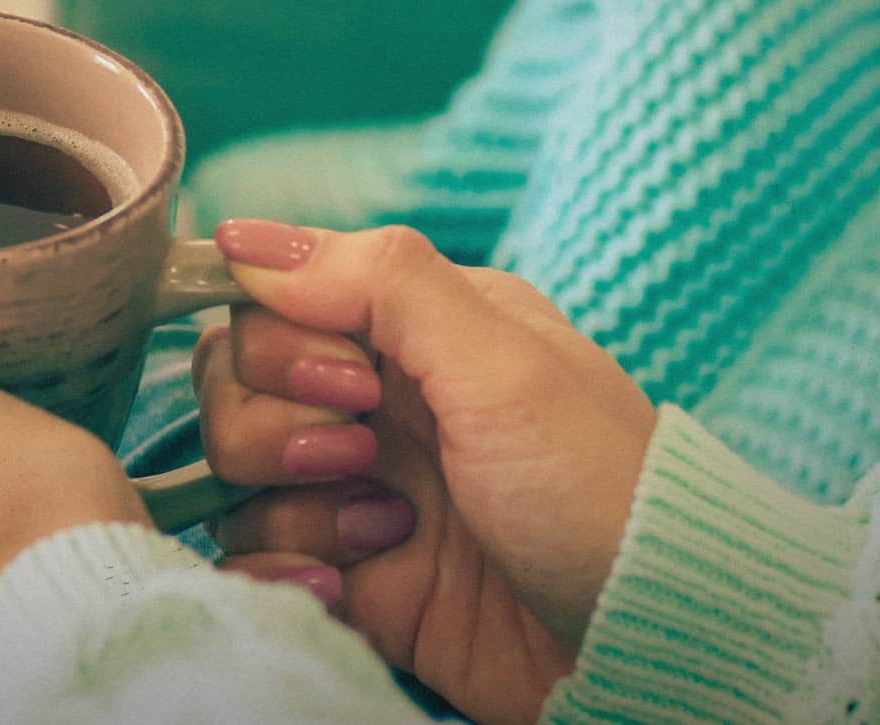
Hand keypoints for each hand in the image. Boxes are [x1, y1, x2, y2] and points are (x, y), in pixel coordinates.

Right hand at [196, 221, 656, 724]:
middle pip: (234, 382)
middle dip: (276, 424)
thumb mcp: (504, 361)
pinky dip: (277, 575)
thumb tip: (243, 239)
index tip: (350, 380)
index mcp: (415, 330)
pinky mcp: (350, 575)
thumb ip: (380, 281)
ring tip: (382, 530)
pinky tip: (344, 587)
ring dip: (289, 504)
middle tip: (364, 456)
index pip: (273, 300)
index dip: (281, 339)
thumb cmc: (597, 487)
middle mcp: (377, 401)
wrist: (644, 640)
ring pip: (235, 474)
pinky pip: (253, 560)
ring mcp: (357, 491)